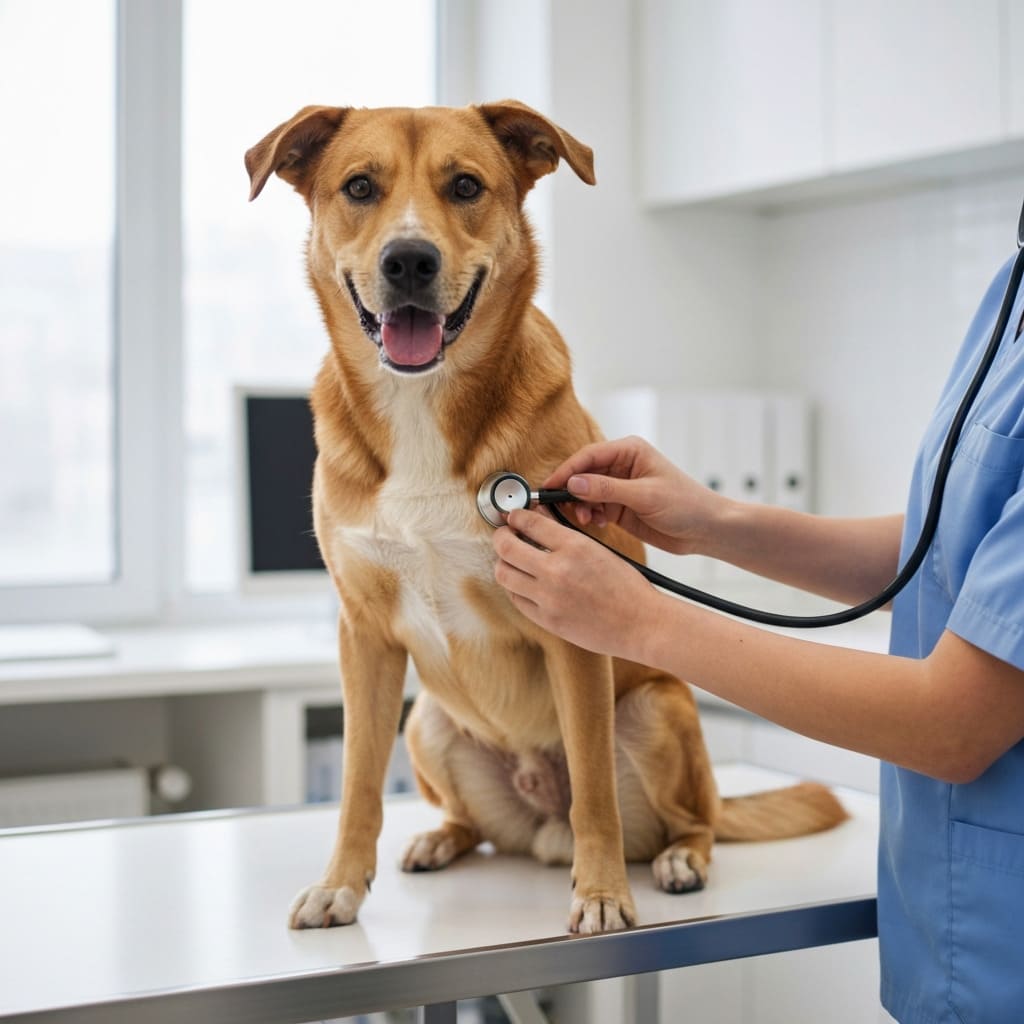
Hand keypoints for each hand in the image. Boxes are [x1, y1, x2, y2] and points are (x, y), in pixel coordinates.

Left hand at [492, 507, 656, 658]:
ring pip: (504, 574)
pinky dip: (515, 587)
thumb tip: (540, 518)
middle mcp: (557, 571)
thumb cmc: (628, 587)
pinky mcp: (547, 620)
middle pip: (506, 547)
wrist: (642, 624)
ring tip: (512, 560)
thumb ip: (566, 534)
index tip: (513, 517)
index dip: (515, 516)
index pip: (529, 522)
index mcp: (574, 547)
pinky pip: (516, 599)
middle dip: (501, 537)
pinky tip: (523, 582)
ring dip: (504, 563)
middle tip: (504, 535)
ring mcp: (549, 598)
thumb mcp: (599, 550)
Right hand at [543, 436, 727, 555]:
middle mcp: (622, 465)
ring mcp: (619, 487)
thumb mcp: (645, 495)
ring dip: (580, 506)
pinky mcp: (620, 507)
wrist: (706, 530)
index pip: (588, 455)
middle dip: (570, 490)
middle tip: (556, 506)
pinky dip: (590, 516)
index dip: (566, 470)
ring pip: (585, 492)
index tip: (549, 486)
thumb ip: (607, 489)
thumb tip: (573, 483)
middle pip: (583, 473)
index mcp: (630, 451)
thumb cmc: (686, 504)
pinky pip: (594, 508)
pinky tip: (596, 524)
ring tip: (584, 519)